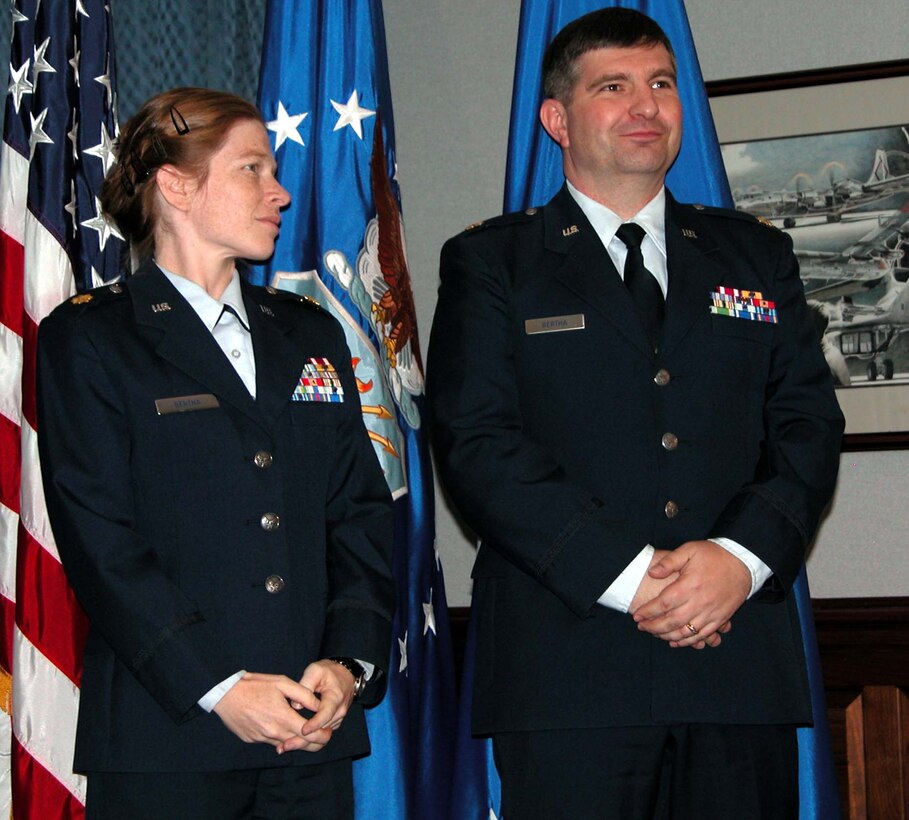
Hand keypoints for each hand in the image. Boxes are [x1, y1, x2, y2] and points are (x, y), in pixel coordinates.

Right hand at [213, 672, 320, 746]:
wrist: (225, 694)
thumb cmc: (255, 685)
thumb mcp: (282, 683)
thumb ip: (303, 695)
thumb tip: (318, 705)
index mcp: (283, 718)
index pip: (309, 735)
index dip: (322, 736)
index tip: (328, 732)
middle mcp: (273, 732)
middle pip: (299, 745)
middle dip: (314, 743)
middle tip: (322, 736)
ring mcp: (261, 738)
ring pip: (285, 744)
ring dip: (295, 739)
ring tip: (302, 728)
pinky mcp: (252, 739)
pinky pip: (270, 741)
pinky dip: (278, 736)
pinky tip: (279, 724)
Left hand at [276, 659, 357, 753]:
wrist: (345, 674)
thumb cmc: (328, 671)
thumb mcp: (316, 671)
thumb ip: (305, 685)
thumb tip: (295, 705)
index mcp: (335, 698)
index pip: (325, 714)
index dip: (314, 724)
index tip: (302, 731)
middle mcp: (339, 711)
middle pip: (322, 730)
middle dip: (304, 740)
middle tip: (285, 746)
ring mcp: (337, 719)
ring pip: (321, 735)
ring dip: (305, 743)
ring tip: (284, 746)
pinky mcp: (333, 722)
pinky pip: (322, 734)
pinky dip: (309, 740)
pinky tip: (293, 742)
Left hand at [631, 540, 749, 647]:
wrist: (742, 562)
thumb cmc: (713, 555)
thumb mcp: (689, 550)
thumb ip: (669, 561)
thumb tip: (652, 573)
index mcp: (689, 585)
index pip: (663, 603)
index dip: (648, 611)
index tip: (637, 615)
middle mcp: (699, 602)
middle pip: (672, 621)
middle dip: (654, 627)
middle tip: (641, 627)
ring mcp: (711, 613)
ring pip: (686, 632)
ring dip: (668, 636)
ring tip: (654, 634)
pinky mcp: (720, 618)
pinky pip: (702, 635)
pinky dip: (688, 641)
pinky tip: (676, 641)